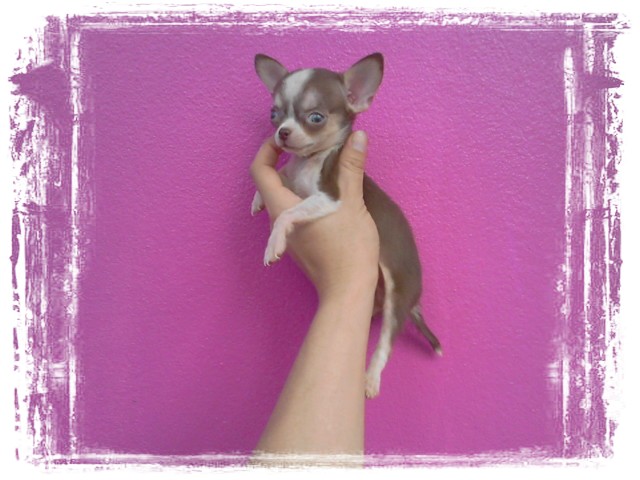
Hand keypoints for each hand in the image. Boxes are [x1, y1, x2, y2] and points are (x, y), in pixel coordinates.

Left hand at [250, 131, 379, 299]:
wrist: (349, 293)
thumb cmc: (348, 250)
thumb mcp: (352, 204)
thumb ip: (351, 168)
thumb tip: (358, 136)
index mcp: (283, 209)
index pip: (260, 171)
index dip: (268, 149)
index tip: (289, 137)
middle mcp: (278, 221)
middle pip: (272, 182)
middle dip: (289, 160)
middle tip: (313, 146)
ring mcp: (287, 234)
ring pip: (284, 197)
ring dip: (299, 178)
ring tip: (324, 165)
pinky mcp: (299, 242)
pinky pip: (294, 211)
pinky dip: (305, 195)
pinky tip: (328, 192)